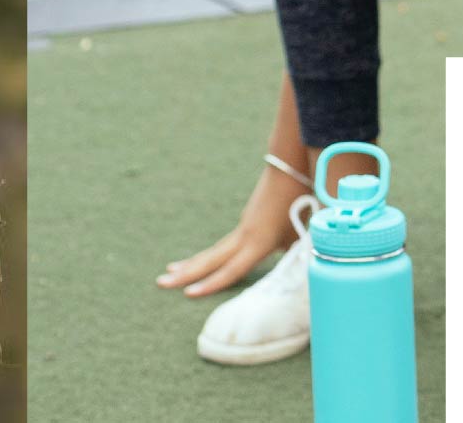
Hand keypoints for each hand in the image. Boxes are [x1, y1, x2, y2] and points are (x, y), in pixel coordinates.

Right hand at [156, 166, 306, 296]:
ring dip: (191, 263)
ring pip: (213, 251)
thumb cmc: (299, 200)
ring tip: (169, 271)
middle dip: (185, 273)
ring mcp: (242, 229)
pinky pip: (222, 246)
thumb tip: (296, 273)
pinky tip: (196, 263)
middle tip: (160, 283)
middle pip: (210, 259)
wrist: (288, 168)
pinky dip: (207, 256)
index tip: (188, 294)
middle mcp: (244, 236)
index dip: (211, 283)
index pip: (231, 269)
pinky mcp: (245, 224)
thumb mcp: (302, 232)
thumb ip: (295, 255)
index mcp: (259, 242)